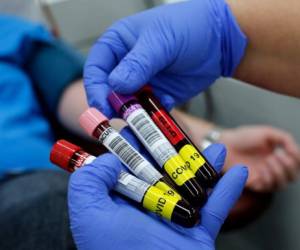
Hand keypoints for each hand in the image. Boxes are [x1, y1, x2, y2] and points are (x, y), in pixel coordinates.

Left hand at [68, 129, 247, 249]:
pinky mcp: (199, 231)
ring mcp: (175, 218)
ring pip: (190, 183)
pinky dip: (229, 189)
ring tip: (210, 145)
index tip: (136, 121)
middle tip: (174, 125)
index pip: (126, 166)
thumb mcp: (90, 215)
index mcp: (122, 203)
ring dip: (202, 164)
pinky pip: (217, 206)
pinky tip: (239, 170)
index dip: (130, 144)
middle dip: (168, 148)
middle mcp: (148, 207)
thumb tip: (108, 159)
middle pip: (161, 170)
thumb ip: (88, 182)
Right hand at [84, 0, 246, 116]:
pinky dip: (152, 117)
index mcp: (119, 44)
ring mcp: (143, 83)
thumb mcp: (160, 40)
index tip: (101, 105)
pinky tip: (160, 115)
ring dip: (132, 115)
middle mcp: (127, 65)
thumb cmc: (189, 26)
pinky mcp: (159, 96)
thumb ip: (138, 63)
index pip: (97, 69)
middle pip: (110, 91)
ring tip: (140, 123)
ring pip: (129, 105)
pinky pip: (149, 111)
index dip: (96, 88)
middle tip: (119, 119)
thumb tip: (116, 84)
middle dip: (113, 106)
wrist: (221, 40)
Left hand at [220, 126, 299, 191]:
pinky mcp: (253, 183)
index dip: (298, 159)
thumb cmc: (243, 137)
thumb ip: (285, 138)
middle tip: (276, 155)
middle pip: (293, 176)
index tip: (289, 150)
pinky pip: (267, 188)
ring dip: (279, 172)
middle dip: (289, 166)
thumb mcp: (267, 132)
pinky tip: (261, 169)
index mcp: (279, 155)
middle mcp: (273, 167)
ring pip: (282, 184)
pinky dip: (268, 179)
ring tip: (268, 160)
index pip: (297, 163)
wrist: (224, 144)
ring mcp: (263, 176)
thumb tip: (296, 151)